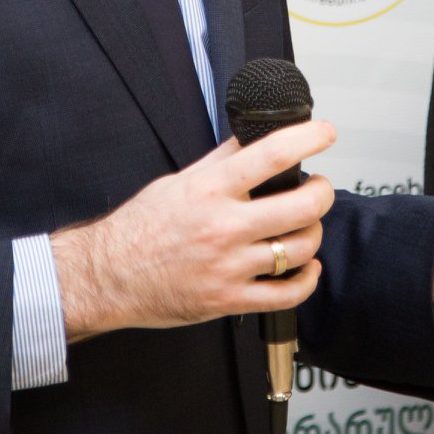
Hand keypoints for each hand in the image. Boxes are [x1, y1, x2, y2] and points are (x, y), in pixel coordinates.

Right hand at [50, 121, 336, 341]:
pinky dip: (307, 280)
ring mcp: (229, 267)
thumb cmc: (139, 228)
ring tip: (306, 226)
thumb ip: (219, 162)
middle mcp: (223, 227)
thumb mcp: (177, 181)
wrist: (108, 276)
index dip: (308, 139)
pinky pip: (287, 295)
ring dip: (314, 233)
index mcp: (209, 190)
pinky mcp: (229, 300)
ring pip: (300, 249)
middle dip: (322, 192)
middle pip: (301, 207)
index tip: (326, 133)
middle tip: (319, 187)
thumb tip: (253, 139)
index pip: (271, 155)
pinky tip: (305, 267)